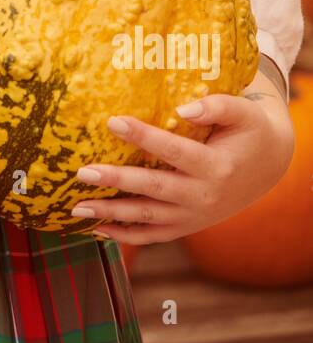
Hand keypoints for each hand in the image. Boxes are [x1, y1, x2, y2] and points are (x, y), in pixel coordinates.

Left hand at [70, 72, 294, 244]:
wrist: (267, 167)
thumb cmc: (249, 132)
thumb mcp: (244, 112)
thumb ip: (217, 106)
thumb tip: (182, 110)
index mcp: (217, 167)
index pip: (174, 151)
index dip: (143, 136)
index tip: (112, 121)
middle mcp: (203, 197)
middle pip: (153, 189)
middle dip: (116, 181)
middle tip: (82, 171)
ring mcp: (193, 216)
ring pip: (146, 218)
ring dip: (110, 214)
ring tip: (76, 206)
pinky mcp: (185, 226)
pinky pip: (151, 236)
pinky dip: (122, 236)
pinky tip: (93, 228)